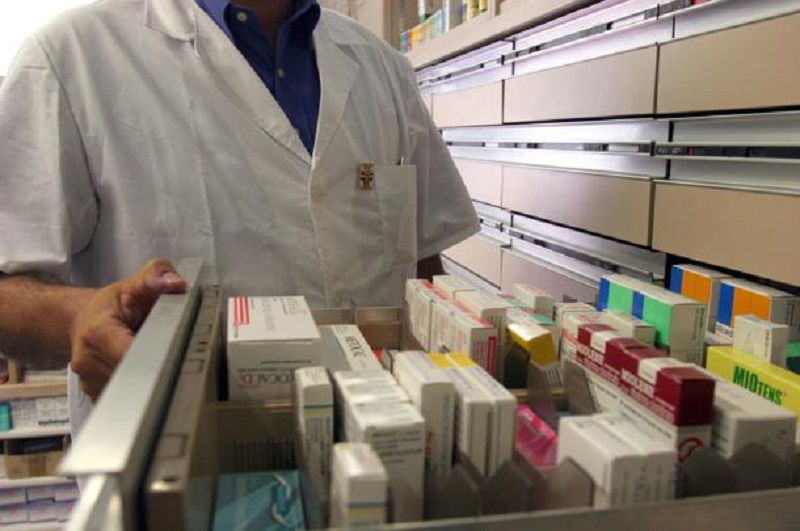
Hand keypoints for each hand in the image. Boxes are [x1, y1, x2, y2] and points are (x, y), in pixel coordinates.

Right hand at [69, 259, 186, 400]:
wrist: (83, 321)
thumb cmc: (112, 306)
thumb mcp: (134, 284)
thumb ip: (155, 276)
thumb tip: (175, 283)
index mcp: (97, 333)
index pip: (131, 355)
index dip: (158, 356)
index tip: (179, 354)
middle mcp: (88, 362)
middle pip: (134, 377)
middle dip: (159, 369)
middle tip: (177, 359)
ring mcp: (90, 383)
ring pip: (132, 392)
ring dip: (151, 380)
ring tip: (160, 363)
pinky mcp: (96, 396)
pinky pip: (126, 400)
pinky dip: (142, 391)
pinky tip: (150, 377)